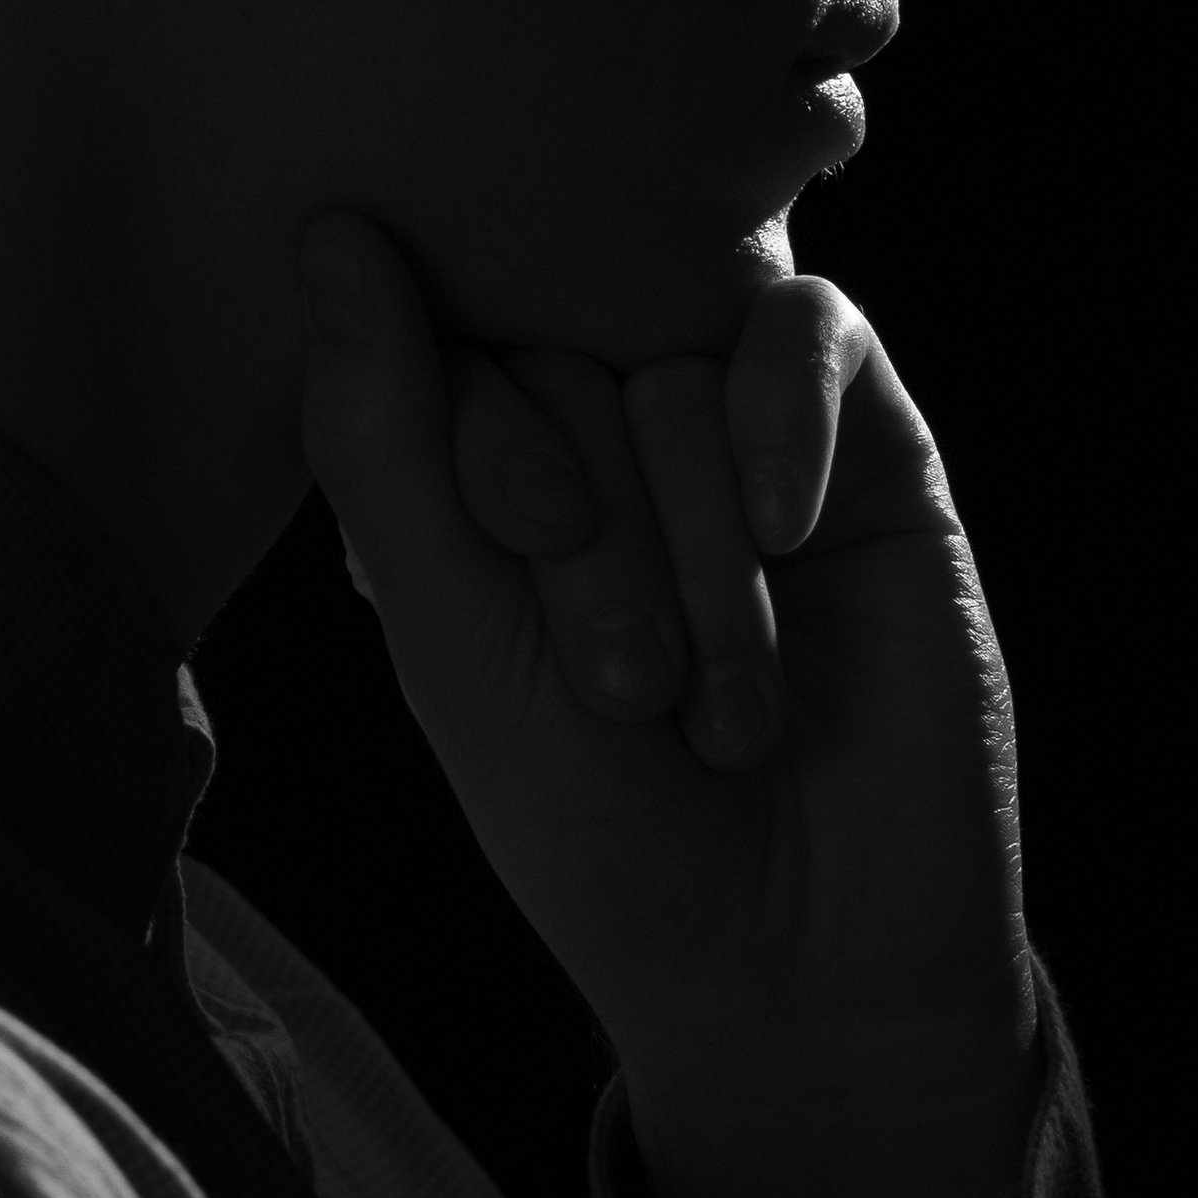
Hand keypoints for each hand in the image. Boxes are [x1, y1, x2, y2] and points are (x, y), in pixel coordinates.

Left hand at [298, 210, 1039, 1197]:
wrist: (800, 961)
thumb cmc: (597, 825)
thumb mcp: (453, 645)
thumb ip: (381, 442)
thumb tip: (332, 236)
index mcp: (467, 469)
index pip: (436, 346)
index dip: (478, 446)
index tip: (520, 564)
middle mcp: (594, 428)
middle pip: (557, 353)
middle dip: (592, 531)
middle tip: (627, 686)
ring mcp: (731, 428)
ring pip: (676, 365)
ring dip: (694, 550)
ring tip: (718, 703)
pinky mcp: (865, 443)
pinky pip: (811, 331)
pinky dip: (781, 426)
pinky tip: (788, 535)